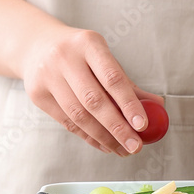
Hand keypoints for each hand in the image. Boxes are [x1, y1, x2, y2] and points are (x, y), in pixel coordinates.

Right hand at [21, 25, 163, 155]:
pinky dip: (89, 137)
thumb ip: (128, 83)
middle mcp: (65, 58)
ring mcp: (48, 76)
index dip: (128, 103)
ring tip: (123, 149)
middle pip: (94, 100)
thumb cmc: (81, 54)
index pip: (112, 77)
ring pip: (78, 115)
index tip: (143, 125)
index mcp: (89, 44)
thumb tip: (158, 106)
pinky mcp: (38, 94)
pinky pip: (67, 122)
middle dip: (117, 127)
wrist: (36, 46)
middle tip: (135, 146)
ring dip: (104, 137)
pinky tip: (105, 145)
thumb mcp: (103, 58)